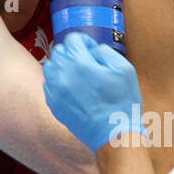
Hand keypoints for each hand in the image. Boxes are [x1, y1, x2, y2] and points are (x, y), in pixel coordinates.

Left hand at [43, 32, 146, 151]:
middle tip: (86, 63)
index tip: (91, 50)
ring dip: (62, 66)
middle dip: (72, 52)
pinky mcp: (53, 104)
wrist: (114, 134)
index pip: (73, 38)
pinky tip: (72, 89)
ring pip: (50, 66)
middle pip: (59, 51)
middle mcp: (63, 74)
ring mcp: (55, 90)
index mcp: (80, 63)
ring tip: (77, 75)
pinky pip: (49, 84)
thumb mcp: (124, 69)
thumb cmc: (122, 102)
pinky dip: (58, 82)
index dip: (85, 42)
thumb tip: (93, 49)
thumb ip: (106, 52)